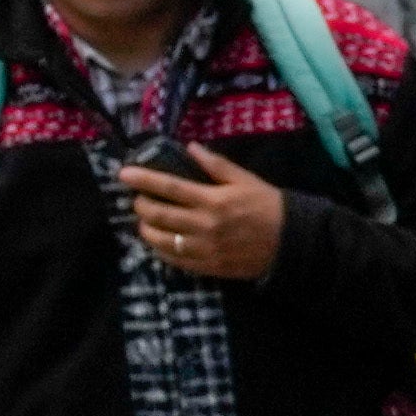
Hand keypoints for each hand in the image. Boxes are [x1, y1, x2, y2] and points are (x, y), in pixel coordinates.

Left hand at [116, 154, 283, 282]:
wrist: (292, 243)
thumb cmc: (269, 207)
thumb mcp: (246, 179)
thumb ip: (216, 165)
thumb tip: (190, 148)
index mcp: (212, 200)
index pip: (168, 186)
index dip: (142, 179)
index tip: (123, 174)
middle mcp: (205, 225)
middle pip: (158, 215)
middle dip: (141, 206)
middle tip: (138, 200)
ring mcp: (206, 249)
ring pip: (162, 240)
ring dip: (146, 230)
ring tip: (146, 223)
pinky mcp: (210, 267)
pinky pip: (176, 260)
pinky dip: (162, 251)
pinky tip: (160, 244)